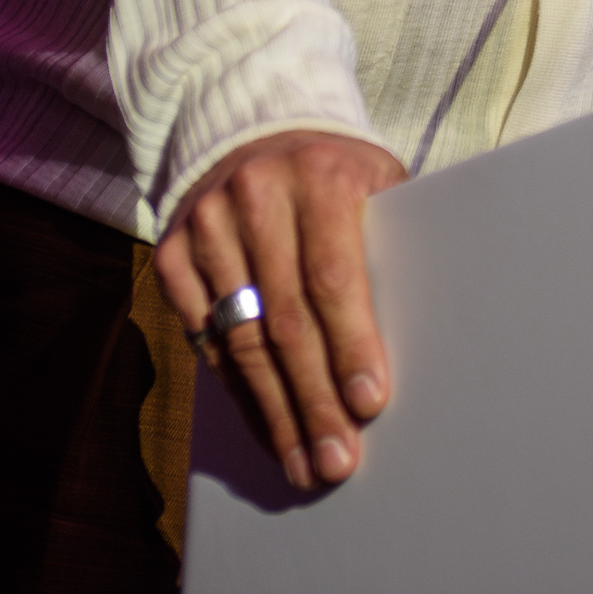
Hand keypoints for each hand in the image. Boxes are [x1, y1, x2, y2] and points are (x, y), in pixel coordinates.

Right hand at [156, 130, 408, 489]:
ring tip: (304, 465)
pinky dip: (237, 390)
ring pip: (240, 339)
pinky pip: (204, 338)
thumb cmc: (336, 173)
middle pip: (284, 320)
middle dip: (314, 400)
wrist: (253, 128)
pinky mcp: (170, 253)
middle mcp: (254, 197)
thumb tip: (423, 339)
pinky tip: (265, 426)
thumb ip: (389, 244)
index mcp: (319, 176)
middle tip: (337, 462)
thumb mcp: (375, 183)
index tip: (370, 403)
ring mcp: (205, 226)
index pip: (331, 274)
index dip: (350, 344)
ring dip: (274, 412)